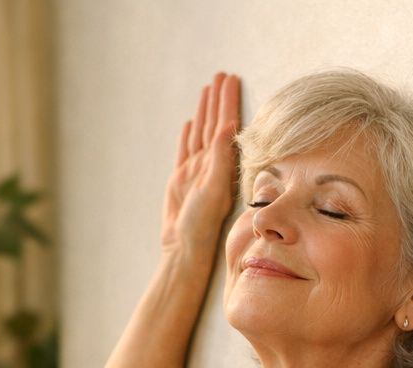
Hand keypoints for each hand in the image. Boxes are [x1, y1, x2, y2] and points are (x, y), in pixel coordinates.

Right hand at [161, 72, 240, 253]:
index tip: (231, 80)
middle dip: (217, 100)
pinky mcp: (181, 180)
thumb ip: (219, 159)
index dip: (228, 102)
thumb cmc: (201, 225)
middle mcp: (209, 165)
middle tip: (221, 75)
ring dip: (204, 112)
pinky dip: (187, 136)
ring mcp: (194, 172)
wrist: (184, 248)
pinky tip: (189, 123)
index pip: (224, 126)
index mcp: (219, 164)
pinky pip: (185, 151)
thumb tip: (228, 128)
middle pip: (212, 124)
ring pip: (199, 133)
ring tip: (207, 90)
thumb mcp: (213, 189)